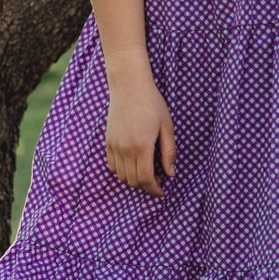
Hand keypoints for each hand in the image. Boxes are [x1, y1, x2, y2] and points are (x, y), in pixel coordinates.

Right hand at [106, 78, 176, 195]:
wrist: (129, 87)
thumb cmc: (152, 105)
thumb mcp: (167, 127)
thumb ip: (169, 152)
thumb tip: (171, 174)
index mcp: (142, 146)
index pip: (146, 179)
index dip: (154, 190)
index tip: (161, 192)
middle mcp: (125, 149)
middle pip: (133, 181)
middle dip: (146, 187)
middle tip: (158, 180)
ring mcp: (114, 146)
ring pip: (121, 176)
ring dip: (134, 180)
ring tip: (146, 172)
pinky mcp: (107, 142)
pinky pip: (112, 166)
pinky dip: (121, 172)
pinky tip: (133, 165)